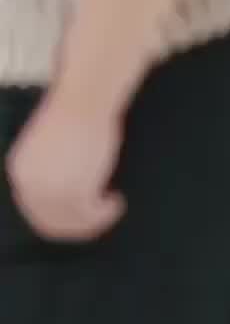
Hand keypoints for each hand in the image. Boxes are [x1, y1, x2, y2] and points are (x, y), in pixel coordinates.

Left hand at [6, 91, 123, 240]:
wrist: (85, 100)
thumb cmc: (76, 113)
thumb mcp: (52, 148)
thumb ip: (53, 172)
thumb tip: (72, 193)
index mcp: (20, 170)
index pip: (34, 209)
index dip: (60, 216)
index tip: (82, 212)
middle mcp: (29, 185)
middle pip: (50, 222)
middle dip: (78, 224)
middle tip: (100, 215)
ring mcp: (51, 191)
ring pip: (72, 222)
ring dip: (94, 220)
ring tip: (111, 206)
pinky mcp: (74, 192)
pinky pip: (90, 215)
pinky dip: (105, 214)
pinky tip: (115, 202)